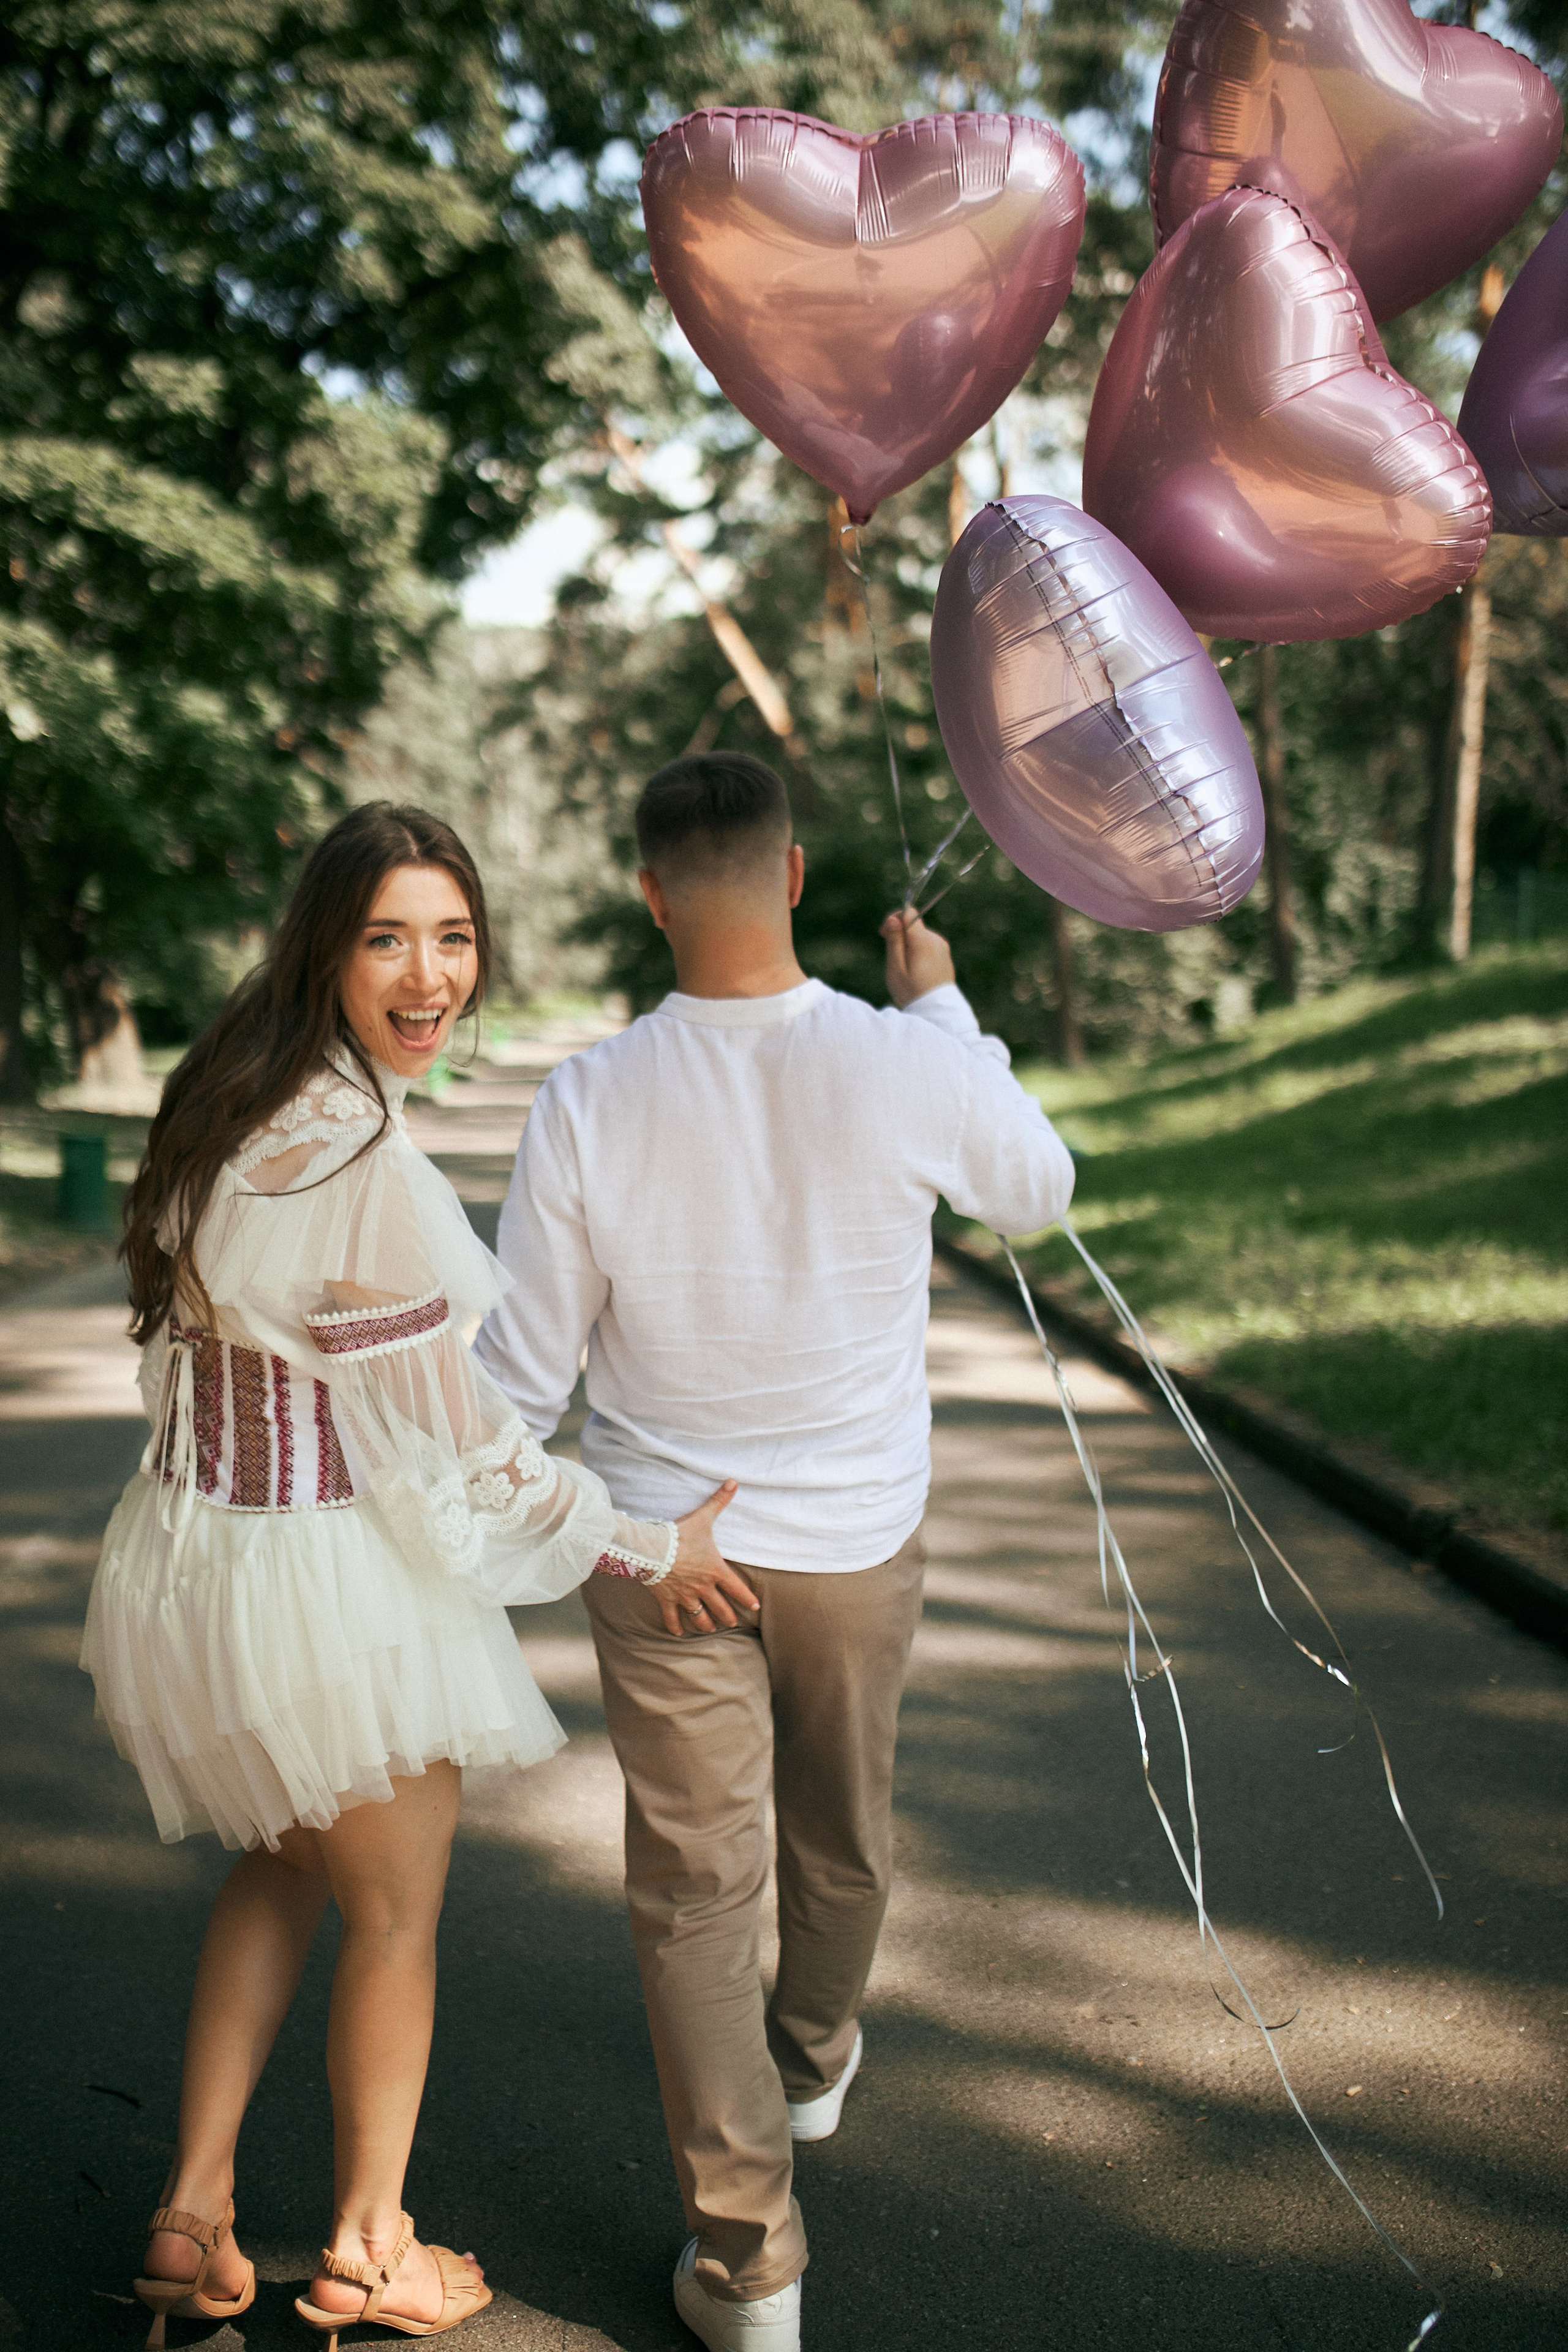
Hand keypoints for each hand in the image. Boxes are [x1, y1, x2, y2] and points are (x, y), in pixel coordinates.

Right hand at [661, 1480, 755, 1637]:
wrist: (652, 1549)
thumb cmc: (680, 1534)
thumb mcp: (703, 1517)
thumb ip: (719, 1501)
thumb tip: (734, 1481)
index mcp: (715, 1571)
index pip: (737, 1588)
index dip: (747, 1598)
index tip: (755, 1607)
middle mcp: (703, 1587)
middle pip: (720, 1608)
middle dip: (727, 1616)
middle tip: (732, 1622)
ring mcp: (684, 1596)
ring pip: (699, 1617)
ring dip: (706, 1624)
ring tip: (710, 1629)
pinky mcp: (667, 1599)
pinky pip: (671, 1618)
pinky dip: (675, 1627)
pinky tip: (679, 1632)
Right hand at [881, 907, 955, 1006]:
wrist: (936, 1012)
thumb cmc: (911, 992)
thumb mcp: (895, 968)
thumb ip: (894, 941)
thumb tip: (893, 919)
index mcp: (923, 941)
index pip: (909, 913)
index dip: (893, 918)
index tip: (883, 933)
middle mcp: (936, 940)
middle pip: (913, 926)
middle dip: (900, 936)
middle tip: (893, 959)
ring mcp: (942, 948)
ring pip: (920, 936)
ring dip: (909, 946)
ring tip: (906, 969)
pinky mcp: (945, 955)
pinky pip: (928, 946)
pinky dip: (919, 952)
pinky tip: (916, 971)